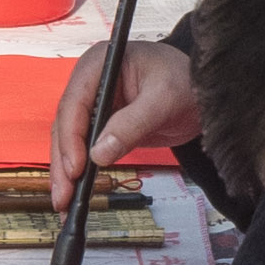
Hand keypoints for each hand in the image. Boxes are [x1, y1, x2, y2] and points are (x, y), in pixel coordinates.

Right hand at [52, 28, 204, 209]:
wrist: (201, 93)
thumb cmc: (186, 83)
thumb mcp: (163, 100)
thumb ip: (132, 124)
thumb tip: (100, 154)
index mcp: (99, 64)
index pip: (74, 102)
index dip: (71, 137)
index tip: (76, 167)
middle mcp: (90, 83)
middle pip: (66, 125)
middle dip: (63, 161)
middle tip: (64, 195)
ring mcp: (93, 104)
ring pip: (69, 140)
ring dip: (65, 171)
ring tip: (65, 201)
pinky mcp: (101, 125)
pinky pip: (83, 148)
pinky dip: (79, 170)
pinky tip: (76, 191)